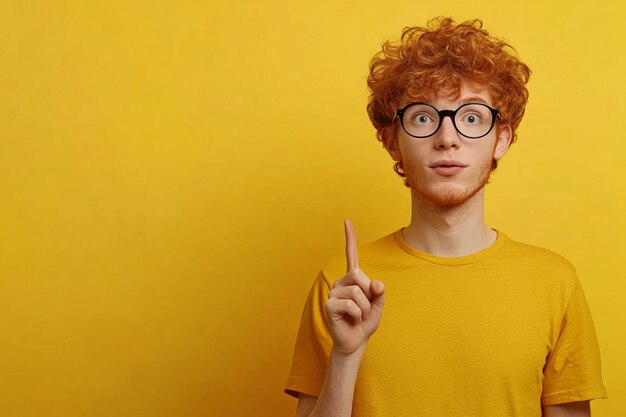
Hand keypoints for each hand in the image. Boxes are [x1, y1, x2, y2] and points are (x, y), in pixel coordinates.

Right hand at [325, 219, 384, 355]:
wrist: (355, 342)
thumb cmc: (365, 322)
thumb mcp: (378, 305)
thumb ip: (379, 292)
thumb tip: (374, 283)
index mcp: (353, 279)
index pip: (352, 255)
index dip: (350, 238)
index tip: (347, 220)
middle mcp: (341, 282)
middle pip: (360, 276)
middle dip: (368, 294)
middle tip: (364, 308)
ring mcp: (333, 293)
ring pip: (357, 292)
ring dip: (364, 308)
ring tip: (358, 316)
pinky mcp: (329, 305)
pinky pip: (351, 304)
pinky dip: (357, 315)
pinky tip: (352, 320)